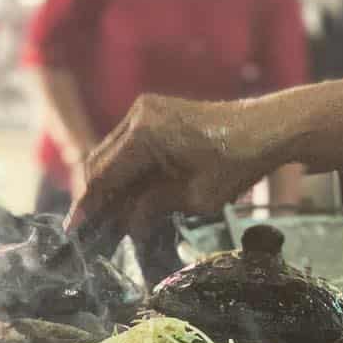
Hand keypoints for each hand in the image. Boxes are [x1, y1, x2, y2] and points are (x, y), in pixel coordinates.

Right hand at [67, 94, 276, 238]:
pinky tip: (130, 197)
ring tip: (111, 219)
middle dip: (96, 198)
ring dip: (111, 186)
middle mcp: (138, 116)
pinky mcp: (155, 113)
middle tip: (92, 231)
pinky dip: (127, 172)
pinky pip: (129, 146)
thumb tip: (127, 226)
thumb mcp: (195, 198)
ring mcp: (146, 110)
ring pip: (112, 154)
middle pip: (101, 163)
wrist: (267, 128)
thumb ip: (153, 208)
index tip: (75, 231)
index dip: (88, 206)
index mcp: (144, 135)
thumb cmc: (237, 163)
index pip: (103, 176)